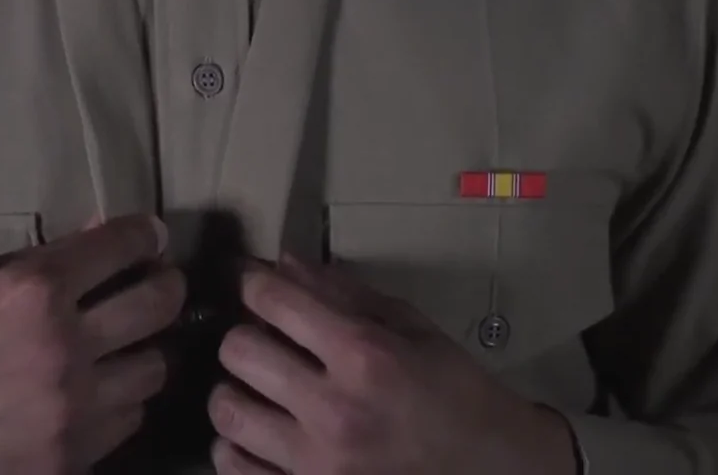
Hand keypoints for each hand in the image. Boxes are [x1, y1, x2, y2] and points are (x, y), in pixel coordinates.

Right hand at [0, 214, 185, 474]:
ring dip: (144, 348)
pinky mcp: (68, 460)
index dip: (145, 235)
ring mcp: (70, 412)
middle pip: (159, 303)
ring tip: (124, 344)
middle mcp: (64, 348)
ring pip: (154, 368)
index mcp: (32, 292)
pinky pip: (125, 419)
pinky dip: (118, 399)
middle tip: (156, 281)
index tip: (149, 237)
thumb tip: (95, 241)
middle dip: (163, 282)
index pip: (123, 246)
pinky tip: (95, 391)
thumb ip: (35, 262)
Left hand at [208, 257, 577, 474]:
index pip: (275, 300)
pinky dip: (234, 448)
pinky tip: (257, 436)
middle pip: (239, 351)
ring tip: (254, 389)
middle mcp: (335, 409)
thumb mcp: (410, 328)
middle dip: (244, 335)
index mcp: (364, 356)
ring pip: (227, 412)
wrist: (489, 467)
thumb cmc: (452, 389)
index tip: (258, 287)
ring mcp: (317, 464)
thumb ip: (344, 293)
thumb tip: (283, 263)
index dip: (255, 284)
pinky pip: (234, 467)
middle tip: (259, 340)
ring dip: (234, 392)